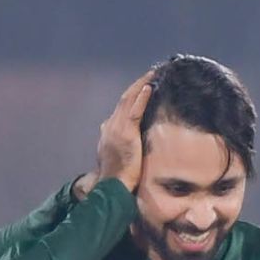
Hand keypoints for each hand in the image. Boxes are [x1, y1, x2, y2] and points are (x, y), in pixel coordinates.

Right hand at [92, 74, 152, 191]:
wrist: (113, 185)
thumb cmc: (117, 177)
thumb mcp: (114, 157)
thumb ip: (116, 144)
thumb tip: (118, 136)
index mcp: (107, 132)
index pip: (120, 109)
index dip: (130, 97)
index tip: (141, 88)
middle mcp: (110, 126)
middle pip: (124, 100)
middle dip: (136, 86)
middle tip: (150, 74)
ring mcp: (117, 128)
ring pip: (128, 100)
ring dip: (141, 85)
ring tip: (152, 74)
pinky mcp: (126, 133)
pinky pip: (135, 110)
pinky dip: (141, 97)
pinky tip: (149, 87)